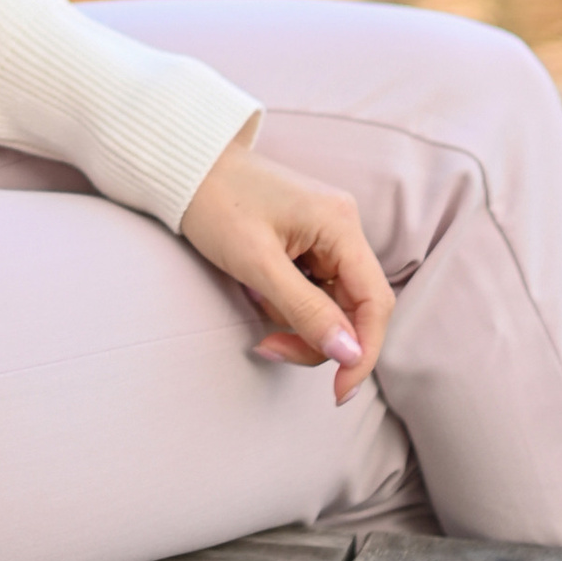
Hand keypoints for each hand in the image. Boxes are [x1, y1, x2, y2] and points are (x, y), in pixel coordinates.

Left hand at [179, 128, 393, 403]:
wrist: (186, 166)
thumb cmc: (216, 205)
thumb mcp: (256, 264)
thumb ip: (306, 310)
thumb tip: (350, 353)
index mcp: (340, 224)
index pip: (375, 303)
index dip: (363, 353)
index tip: (339, 393)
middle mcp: (343, 227)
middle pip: (355, 308)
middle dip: (318, 339)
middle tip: (269, 348)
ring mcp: (327, 234)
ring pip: (333, 304)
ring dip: (298, 322)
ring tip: (253, 303)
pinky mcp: (308, 241)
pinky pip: (314, 289)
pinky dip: (289, 304)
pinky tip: (258, 291)